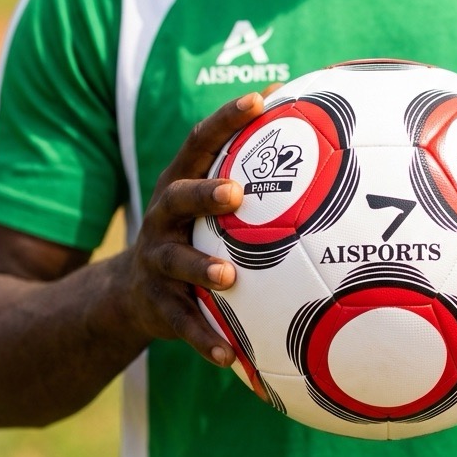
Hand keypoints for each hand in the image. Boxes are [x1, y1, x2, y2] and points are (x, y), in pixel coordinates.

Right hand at [123, 92, 264, 365]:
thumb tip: (328, 143)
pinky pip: (182, 322)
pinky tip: (232, 358)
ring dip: (201, 269)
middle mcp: (163, 216)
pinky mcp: (157, 304)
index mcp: (181, 183)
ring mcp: (155, 260)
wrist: (129, 294)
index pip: (201, 140)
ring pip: (175, 262)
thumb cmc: (194, 236)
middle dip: (204, 192)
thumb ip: (252, 178)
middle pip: (178, 196)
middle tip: (235, 193)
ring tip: (227, 278)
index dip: (227, 117)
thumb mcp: (209, 204)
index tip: (261, 98)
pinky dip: (205, 339)